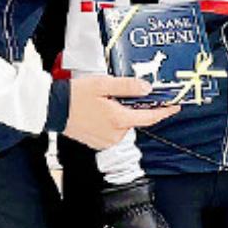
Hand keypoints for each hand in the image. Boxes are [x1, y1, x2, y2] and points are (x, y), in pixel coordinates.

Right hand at [64, 73, 178, 149]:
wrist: (53, 109)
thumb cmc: (75, 95)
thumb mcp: (103, 85)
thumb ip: (127, 87)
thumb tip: (147, 89)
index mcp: (119, 120)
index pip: (150, 118)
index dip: (164, 111)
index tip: (175, 106)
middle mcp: (115, 134)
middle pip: (135, 119)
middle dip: (132, 107)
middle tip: (119, 94)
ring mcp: (106, 141)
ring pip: (123, 125)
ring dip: (120, 113)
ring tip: (104, 101)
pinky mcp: (98, 143)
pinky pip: (112, 131)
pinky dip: (110, 121)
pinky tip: (98, 111)